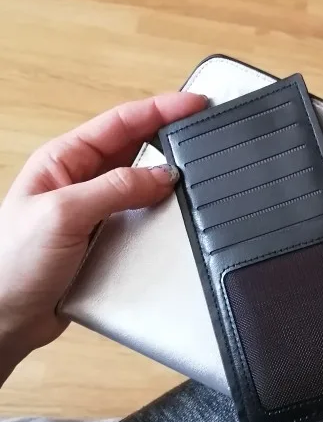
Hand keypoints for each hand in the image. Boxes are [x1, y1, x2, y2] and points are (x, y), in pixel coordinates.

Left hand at [0, 92, 205, 384]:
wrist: (5, 317)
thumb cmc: (12, 263)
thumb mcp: (64, 214)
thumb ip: (115, 189)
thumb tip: (162, 176)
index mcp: (63, 159)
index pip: (120, 122)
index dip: (160, 109)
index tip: (194, 104)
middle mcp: (80, 179)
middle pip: (135, 147)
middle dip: (169, 137)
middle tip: (202, 133)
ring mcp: (94, 208)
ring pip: (141, 181)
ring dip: (166, 178)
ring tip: (195, 172)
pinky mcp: (104, 236)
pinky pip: (140, 215)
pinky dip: (160, 211)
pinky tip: (173, 213)